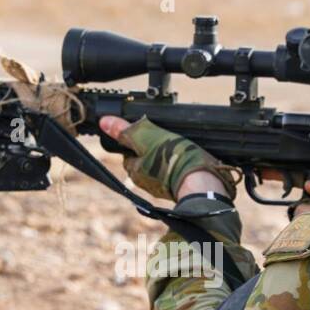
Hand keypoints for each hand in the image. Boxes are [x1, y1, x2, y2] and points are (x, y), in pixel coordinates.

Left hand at [98, 115, 233, 201]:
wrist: (204, 183)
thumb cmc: (175, 161)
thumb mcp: (147, 138)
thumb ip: (126, 130)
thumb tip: (104, 122)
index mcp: (134, 171)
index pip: (129, 150)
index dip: (139, 138)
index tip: (150, 131)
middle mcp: (146, 182)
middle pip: (146, 157)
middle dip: (156, 146)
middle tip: (168, 137)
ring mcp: (164, 186)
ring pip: (162, 164)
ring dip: (170, 154)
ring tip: (181, 146)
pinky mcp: (181, 187)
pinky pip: (178, 171)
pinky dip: (182, 163)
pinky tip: (189, 157)